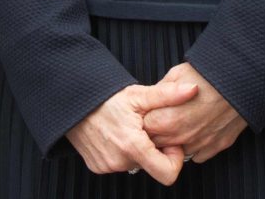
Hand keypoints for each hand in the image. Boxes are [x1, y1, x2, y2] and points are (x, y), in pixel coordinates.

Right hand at [65, 80, 198, 182]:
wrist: (71, 100)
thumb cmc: (104, 97)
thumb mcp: (138, 94)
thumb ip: (168, 95)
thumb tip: (193, 90)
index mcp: (133, 146)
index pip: (168, 173)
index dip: (174, 159)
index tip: (168, 142)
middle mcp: (120, 161)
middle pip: (150, 165)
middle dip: (153, 148)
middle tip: (145, 127)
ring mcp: (107, 166)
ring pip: (135, 164)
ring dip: (136, 149)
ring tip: (128, 127)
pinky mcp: (97, 166)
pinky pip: (118, 163)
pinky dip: (121, 151)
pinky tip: (115, 133)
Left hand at [141, 62, 246, 164]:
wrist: (243, 79)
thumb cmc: (210, 73)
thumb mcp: (178, 74)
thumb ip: (161, 92)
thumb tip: (152, 99)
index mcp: (170, 118)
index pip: (146, 128)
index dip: (147, 117)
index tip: (151, 110)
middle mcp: (185, 136)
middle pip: (160, 142)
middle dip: (159, 130)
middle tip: (165, 114)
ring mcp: (202, 143)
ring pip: (179, 150)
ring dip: (177, 139)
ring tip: (182, 121)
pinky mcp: (218, 145)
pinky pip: (198, 154)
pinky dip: (195, 144)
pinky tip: (198, 128)